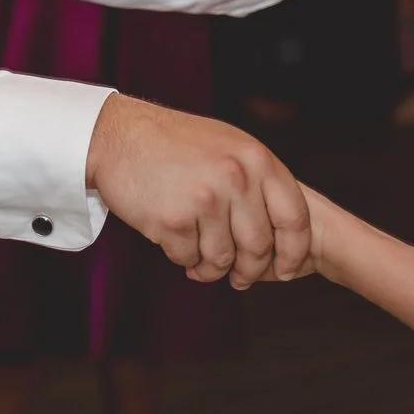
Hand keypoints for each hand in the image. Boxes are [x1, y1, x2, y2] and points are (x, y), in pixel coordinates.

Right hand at [84, 95, 310, 287]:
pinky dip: (183, 257)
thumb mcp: (231, 147)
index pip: (294, 218)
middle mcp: (235, 178)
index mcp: (257, 159)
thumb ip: (260, 182)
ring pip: (222, 259)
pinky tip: (175, 240)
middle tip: (240, 277)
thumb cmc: (177, 143)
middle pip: (259, 246)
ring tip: (199, 256)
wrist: (119, 136)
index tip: (286, 270)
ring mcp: (205, 199)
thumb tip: (285, 231)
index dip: (293, 252)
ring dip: (211, 266)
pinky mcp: (173, 219)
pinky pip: (189, 259)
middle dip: (249, 270)